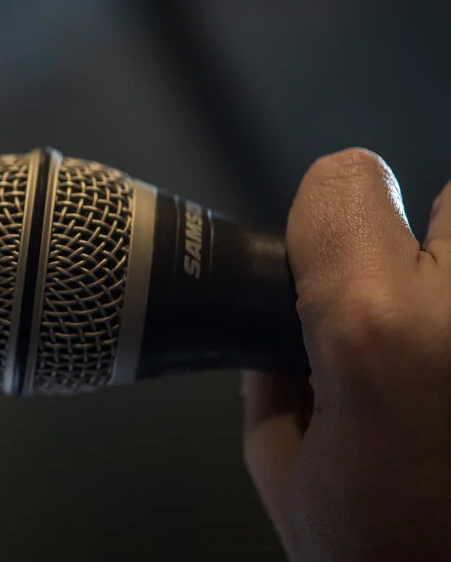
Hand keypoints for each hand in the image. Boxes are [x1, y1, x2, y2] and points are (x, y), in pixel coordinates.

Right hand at [242, 148, 450, 561]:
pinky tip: (449, 387)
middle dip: (420, 241)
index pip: (346, 182)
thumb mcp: (278, 466)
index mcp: (373, 329)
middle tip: (405, 309)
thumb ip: (273, 373)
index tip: (324, 253)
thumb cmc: (375, 557)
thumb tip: (290, 330)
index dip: (323, 216)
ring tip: (436, 350)